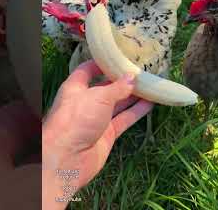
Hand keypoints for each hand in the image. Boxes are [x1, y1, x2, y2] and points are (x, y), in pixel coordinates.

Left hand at [42, 60, 153, 208]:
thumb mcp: (99, 97)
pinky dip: (136, 112)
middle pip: (106, 87)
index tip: (119, 57)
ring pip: (118, 104)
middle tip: (141, 71)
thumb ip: (117, 87)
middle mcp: (86, 102)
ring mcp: (97, 119)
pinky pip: (124, 119)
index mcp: (76, 87)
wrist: (67, 159)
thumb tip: (132, 77)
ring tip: (150, 85)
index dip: (102, 63)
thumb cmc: (76, 119)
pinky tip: (150, 104)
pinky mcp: (107, 134)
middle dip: (122, 80)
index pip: (88, 70)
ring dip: (132, 96)